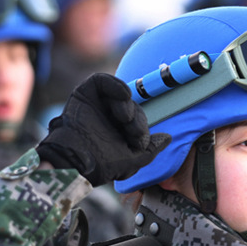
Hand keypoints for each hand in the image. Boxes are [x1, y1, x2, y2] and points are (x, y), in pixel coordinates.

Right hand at [35, 72, 170, 186]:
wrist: (79, 160)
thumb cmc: (103, 165)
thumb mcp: (133, 161)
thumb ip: (151, 150)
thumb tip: (168, 138)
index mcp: (118, 131)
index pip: (138, 121)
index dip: (141, 129)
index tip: (137, 142)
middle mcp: (108, 117)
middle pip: (133, 107)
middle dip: (137, 120)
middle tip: (132, 132)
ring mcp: (97, 104)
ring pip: (120, 95)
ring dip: (128, 105)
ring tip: (125, 118)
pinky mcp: (85, 94)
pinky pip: (102, 81)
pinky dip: (115, 84)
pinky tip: (124, 95)